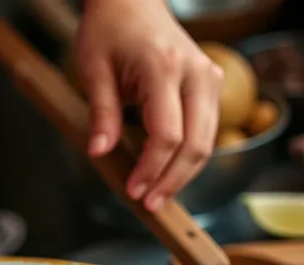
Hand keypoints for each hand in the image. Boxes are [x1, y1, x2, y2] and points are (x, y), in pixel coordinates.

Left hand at [76, 0, 222, 210]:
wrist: (131, 1)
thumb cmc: (108, 31)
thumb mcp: (92, 70)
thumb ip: (100, 114)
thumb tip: (99, 153)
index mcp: (164, 68)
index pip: (167, 134)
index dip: (151, 169)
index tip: (133, 191)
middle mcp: (196, 73)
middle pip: (197, 143)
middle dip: (173, 180)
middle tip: (150, 205)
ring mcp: (209, 77)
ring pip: (208, 140)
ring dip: (183, 173)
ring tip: (157, 195)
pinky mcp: (211, 84)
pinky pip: (207, 130)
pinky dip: (189, 155)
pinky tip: (167, 173)